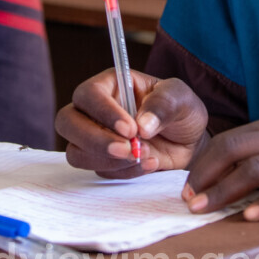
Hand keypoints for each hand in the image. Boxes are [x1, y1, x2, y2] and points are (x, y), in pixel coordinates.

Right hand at [57, 69, 207, 178]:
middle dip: (94, 140)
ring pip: (76, 152)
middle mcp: (95, 110)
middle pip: (67, 122)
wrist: (191, 142)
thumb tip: (142, 125)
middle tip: (128, 150)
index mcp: (110, 85)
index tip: (130, 129)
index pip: (89, 94)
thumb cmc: (182, 111)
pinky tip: (150, 164)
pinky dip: (124, 173)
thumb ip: (163, 105)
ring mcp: (94, 137)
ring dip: (108, 160)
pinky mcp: (102, 161)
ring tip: (145, 157)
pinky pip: (99, 171)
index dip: (103, 112)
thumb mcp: (182, 99)